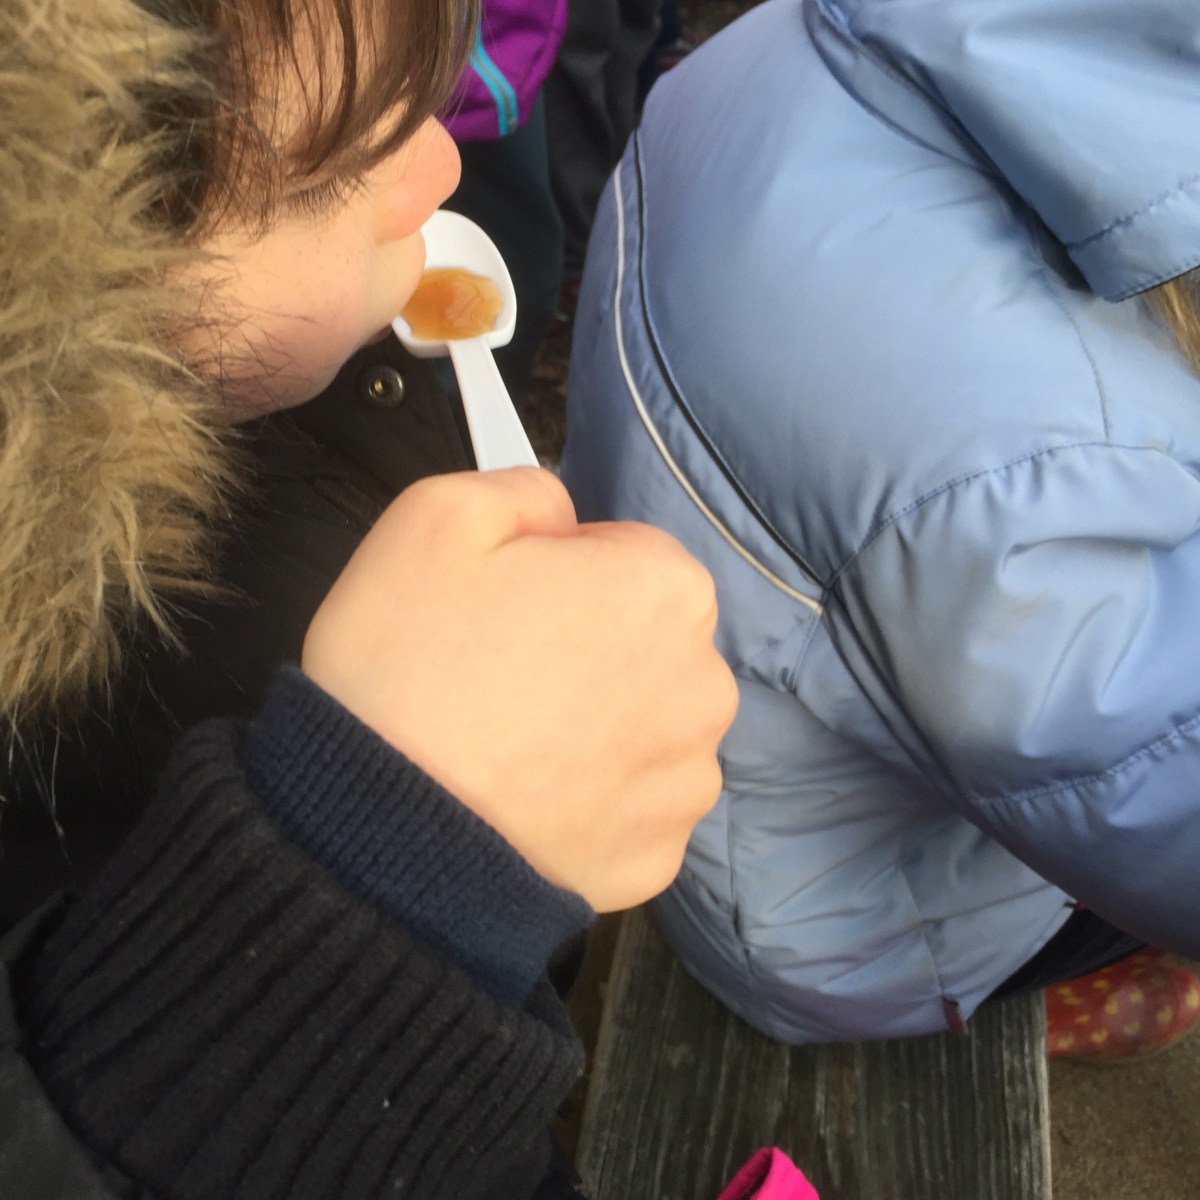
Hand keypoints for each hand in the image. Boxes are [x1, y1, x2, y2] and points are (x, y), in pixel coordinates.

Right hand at [302, 467, 737, 910]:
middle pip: (650, 641)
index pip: (629, 553)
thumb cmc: (408, 668)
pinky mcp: (658, 857)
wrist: (380, 830)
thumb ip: (525, 488)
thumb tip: (563, 516)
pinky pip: (633, 808)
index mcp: (665, 589)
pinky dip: (594, 802)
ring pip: (648, 725)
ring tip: (512, 743)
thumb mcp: (436, 516)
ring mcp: (685, 780)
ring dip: (600, 725)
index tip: (508, 606)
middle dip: (592, 645)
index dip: (562, 571)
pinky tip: (530, 799)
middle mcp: (703, 685)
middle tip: (502, 673)